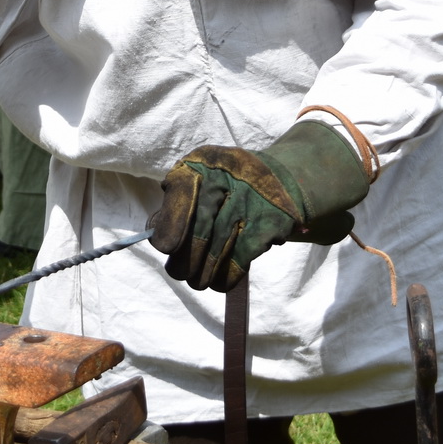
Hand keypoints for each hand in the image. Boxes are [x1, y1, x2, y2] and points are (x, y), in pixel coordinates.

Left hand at [148, 121, 369, 291]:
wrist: (285, 178)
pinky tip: (220, 282)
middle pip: (198, 229)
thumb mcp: (203, 176)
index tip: (166, 248)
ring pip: (217, 249)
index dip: (170, 226)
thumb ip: (178, 200)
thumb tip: (157, 235)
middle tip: (180, 273)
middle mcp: (229, 176)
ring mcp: (252, 200)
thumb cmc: (230, 184)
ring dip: (203, 274)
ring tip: (198, 281)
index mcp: (205, 162)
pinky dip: (227, 276)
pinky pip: (241, 258)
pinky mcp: (271, 222)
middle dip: (185, 260)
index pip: (180, 193)